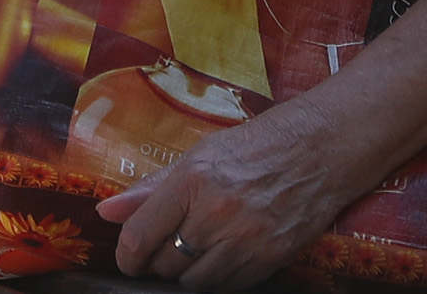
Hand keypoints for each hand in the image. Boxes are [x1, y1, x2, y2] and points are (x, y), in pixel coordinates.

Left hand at [97, 95, 366, 290]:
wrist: (321, 149)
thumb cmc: (257, 145)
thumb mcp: (200, 155)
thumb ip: (151, 189)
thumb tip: (105, 212)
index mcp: (193, 179)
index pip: (138, 237)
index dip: (127, 255)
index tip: (130, 257)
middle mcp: (215, 212)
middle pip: (164, 264)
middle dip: (160, 260)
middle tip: (171, 245)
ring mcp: (244, 240)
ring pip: (194, 283)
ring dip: (189, 272)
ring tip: (200, 248)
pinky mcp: (268, 259)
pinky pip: (227, 286)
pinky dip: (219, 277)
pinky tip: (225, 255)